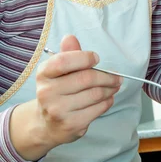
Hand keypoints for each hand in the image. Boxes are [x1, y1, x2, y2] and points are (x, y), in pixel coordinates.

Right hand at [10, 35, 121, 160]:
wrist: (47, 124)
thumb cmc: (58, 91)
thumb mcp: (59, 71)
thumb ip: (67, 54)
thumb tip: (70, 37)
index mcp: (43, 74)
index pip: (64, 61)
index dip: (84, 58)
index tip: (97, 59)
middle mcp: (47, 92)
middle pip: (86, 78)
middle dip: (107, 76)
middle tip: (117, 77)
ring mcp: (58, 110)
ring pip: (95, 94)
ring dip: (110, 89)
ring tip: (114, 87)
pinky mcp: (70, 124)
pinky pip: (97, 109)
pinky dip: (107, 102)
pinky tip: (108, 99)